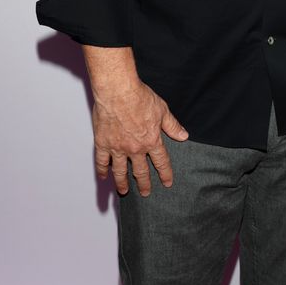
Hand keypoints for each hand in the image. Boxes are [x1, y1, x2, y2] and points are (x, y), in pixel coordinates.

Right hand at [83, 45, 187, 195]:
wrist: (118, 91)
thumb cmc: (140, 97)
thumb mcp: (162, 110)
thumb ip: (172, 126)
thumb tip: (183, 136)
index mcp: (151, 141)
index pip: (161, 162)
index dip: (165, 173)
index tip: (167, 182)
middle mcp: (135, 148)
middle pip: (140, 171)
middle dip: (144, 183)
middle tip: (146, 193)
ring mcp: (118, 148)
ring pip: (120, 171)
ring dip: (123, 183)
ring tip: (124, 191)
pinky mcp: (103, 144)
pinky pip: (102, 162)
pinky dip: (103, 170)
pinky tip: (104, 177)